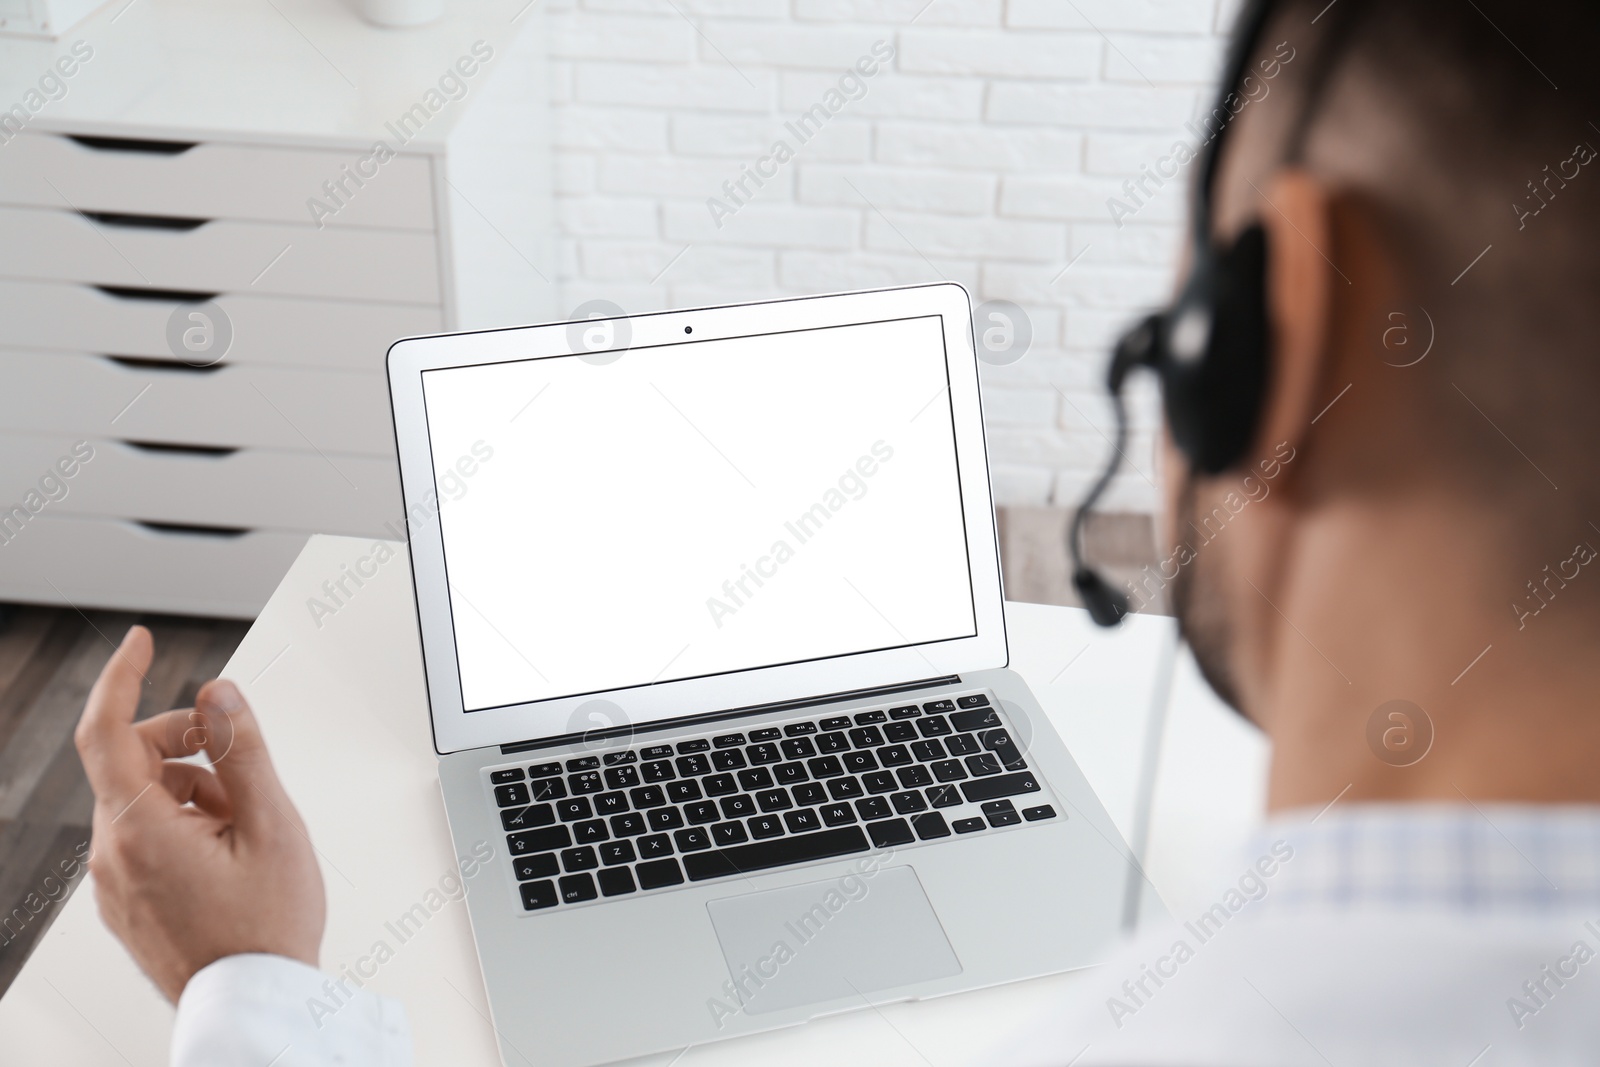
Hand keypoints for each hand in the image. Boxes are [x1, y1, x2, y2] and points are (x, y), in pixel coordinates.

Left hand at [74, 625, 325, 1001]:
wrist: (254, 1004)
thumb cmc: (266, 927)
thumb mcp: (272, 823)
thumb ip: (242, 749)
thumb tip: (219, 693)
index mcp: (140, 830)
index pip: (107, 731)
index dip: (123, 677)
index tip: (144, 643)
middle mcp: (113, 854)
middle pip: (133, 762)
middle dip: (187, 741)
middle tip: (239, 753)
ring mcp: (115, 881)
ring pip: (143, 801)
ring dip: (193, 787)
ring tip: (247, 821)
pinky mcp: (128, 900)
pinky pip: (145, 837)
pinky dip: (185, 822)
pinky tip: (230, 847)